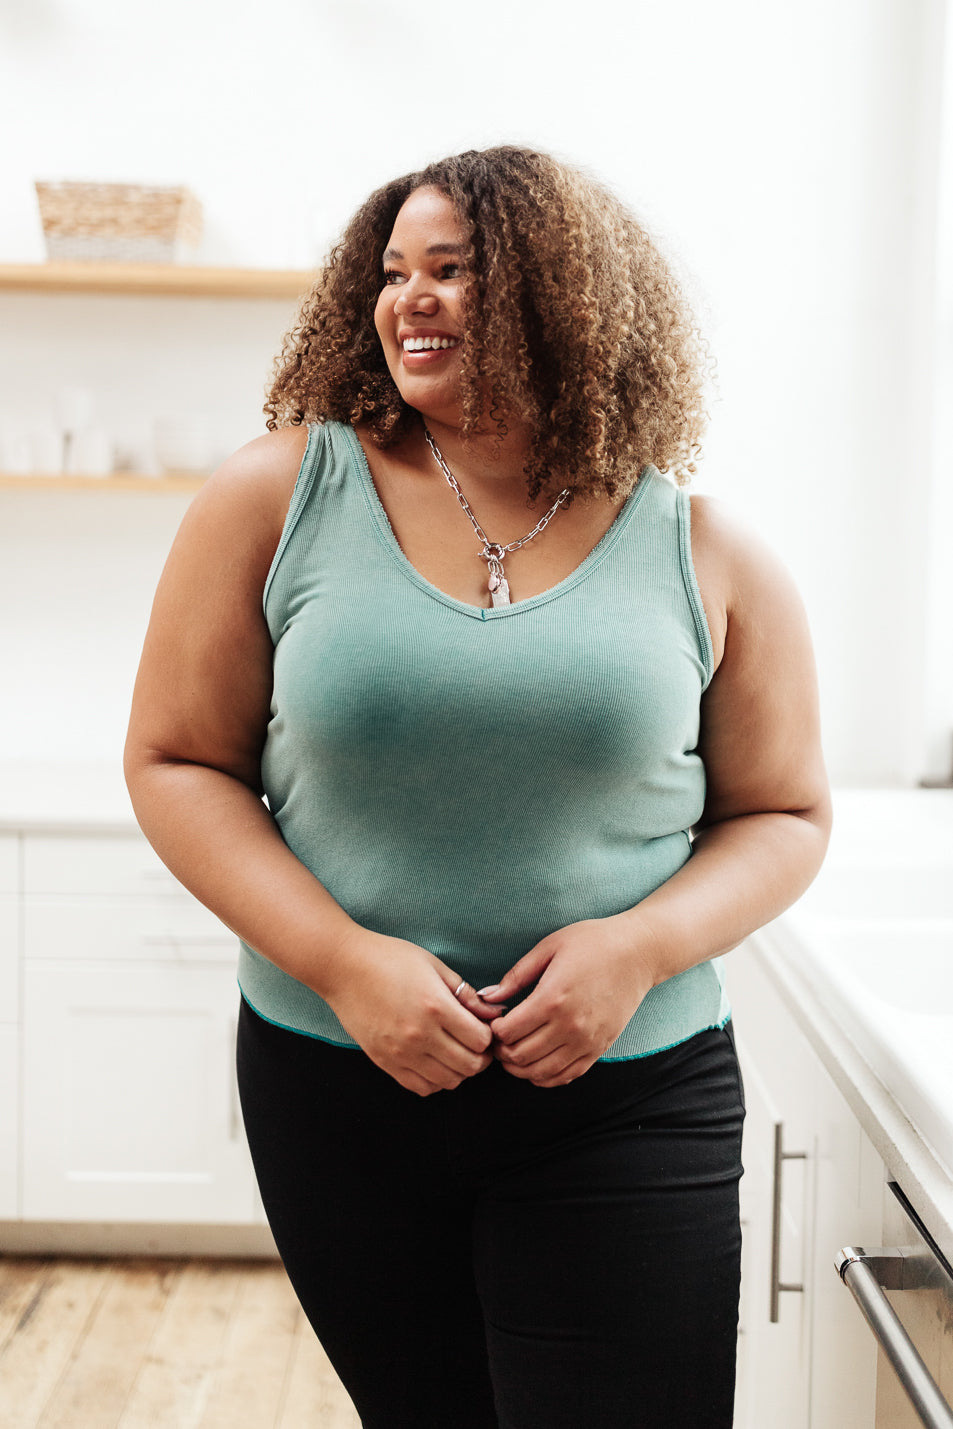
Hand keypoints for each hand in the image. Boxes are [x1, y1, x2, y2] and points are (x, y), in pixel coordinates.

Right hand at [323, 928, 497, 1096]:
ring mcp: (400, 1053)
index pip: (481, 1040)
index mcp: (436, 1006)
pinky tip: (434, 1062)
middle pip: (470, 1066)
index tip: (484, 1027)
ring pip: (448, 1081)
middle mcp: (420, 1035)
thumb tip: (495, 1013)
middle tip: (476, 1044)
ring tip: (456, 1051)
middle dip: (481, 1057)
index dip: (489, 1035)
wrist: (344, 967)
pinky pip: (421, 1087)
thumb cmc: (390, 958)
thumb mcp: (434, 966)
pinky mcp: (384, 1062)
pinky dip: (435, 1081)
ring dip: (460, 1070)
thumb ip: (466, 993)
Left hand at [482, 917, 655, 1087]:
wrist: (639, 953)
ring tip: (514, 1052)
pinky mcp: (599, 1048)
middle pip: (520, 1056)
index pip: (508, 1032)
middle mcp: (569, 1025)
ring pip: (540, 1073)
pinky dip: (545, 1077)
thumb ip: (516, 975)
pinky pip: (566, 1076)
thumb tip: (487, 997)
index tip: (493, 1021)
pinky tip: (536, 1065)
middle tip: (499, 1039)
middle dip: (502, 1052)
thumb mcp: (549, 947)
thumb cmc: (592, 942)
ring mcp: (586, 1041)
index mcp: (552, 998)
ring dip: (520, 1068)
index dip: (493, 1031)